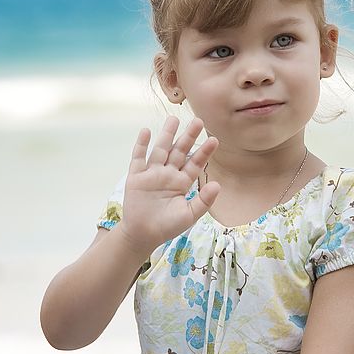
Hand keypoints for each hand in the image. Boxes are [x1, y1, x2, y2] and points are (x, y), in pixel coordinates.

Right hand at [117, 116, 220, 254]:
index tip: (215, 139)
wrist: (143, 235)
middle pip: (180, 151)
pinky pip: (138, 158)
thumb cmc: (167, 226)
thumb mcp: (189, 215)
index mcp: (182, 182)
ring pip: (161, 149)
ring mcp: (152, 173)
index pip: (195, 163)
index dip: (204, 152)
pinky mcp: (136, 176)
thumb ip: (203, 200)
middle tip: (198, 121)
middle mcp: (168, 174)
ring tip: (173, 119)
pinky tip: (146, 131)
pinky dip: (141, 145)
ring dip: (167, 135)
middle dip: (188, 136)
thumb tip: (218, 184)